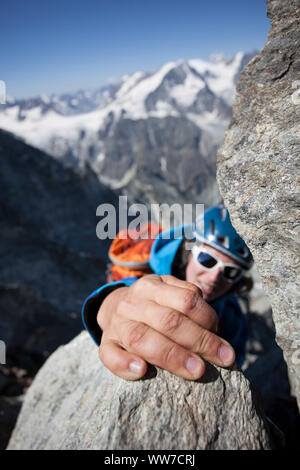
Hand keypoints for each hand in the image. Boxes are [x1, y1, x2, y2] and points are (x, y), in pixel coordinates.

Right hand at [97, 274, 234, 379]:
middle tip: (223, 360)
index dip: (208, 320)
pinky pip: (109, 354)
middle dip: (200, 341)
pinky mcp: (106, 343)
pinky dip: (124, 363)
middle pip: (169, 321)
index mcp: (153, 286)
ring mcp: (117, 323)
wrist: (113, 307)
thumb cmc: (152, 305)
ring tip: (197, 371)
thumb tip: (215, 331)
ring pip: (142, 337)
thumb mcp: (169, 292)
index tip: (224, 341)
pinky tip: (142, 371)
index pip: (186, 300)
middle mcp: (134, 302)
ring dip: (172, 356)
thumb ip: (188, 303)